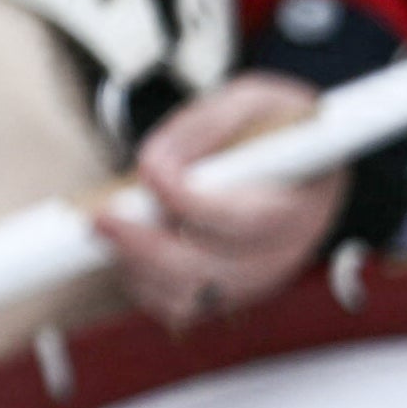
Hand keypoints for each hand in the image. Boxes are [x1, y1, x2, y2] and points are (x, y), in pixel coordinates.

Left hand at [112, 74, 334, 322]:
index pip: (239, 220)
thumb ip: (203, 126)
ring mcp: (256, 281)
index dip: (185, 200)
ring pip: (187, 298)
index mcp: (297, 206)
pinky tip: (125, 245)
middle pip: (205, 271)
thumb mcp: (251, 101)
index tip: (148, 173)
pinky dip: (143, 282)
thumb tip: (152, 165)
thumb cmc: (276, 127)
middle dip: (143, 246)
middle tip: (99, 218)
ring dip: (137, 266)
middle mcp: (281, 255)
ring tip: (109, 227)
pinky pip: (179, 306)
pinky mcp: (230, 293)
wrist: (307, 160)